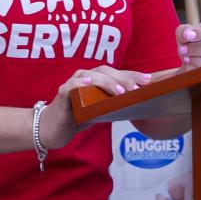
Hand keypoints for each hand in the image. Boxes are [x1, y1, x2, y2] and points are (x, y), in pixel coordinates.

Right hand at [39, 66, 153, 149]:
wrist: (53, 129)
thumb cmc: (77, 117)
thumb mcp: (100, 110)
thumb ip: (113, 104)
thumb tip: (137, 103)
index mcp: (95, 79)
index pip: (115, 72)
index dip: (131, 74)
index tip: (147, 79)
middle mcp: (84, 77)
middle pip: (105, 71)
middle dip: (122, 78)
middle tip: (136, 89)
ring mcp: (72, 83)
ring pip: (90, 75)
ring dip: (106, 82)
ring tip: (119, 92)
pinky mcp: (61, 94)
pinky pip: (70, 85)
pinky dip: (79, 83)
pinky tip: (88, 84)